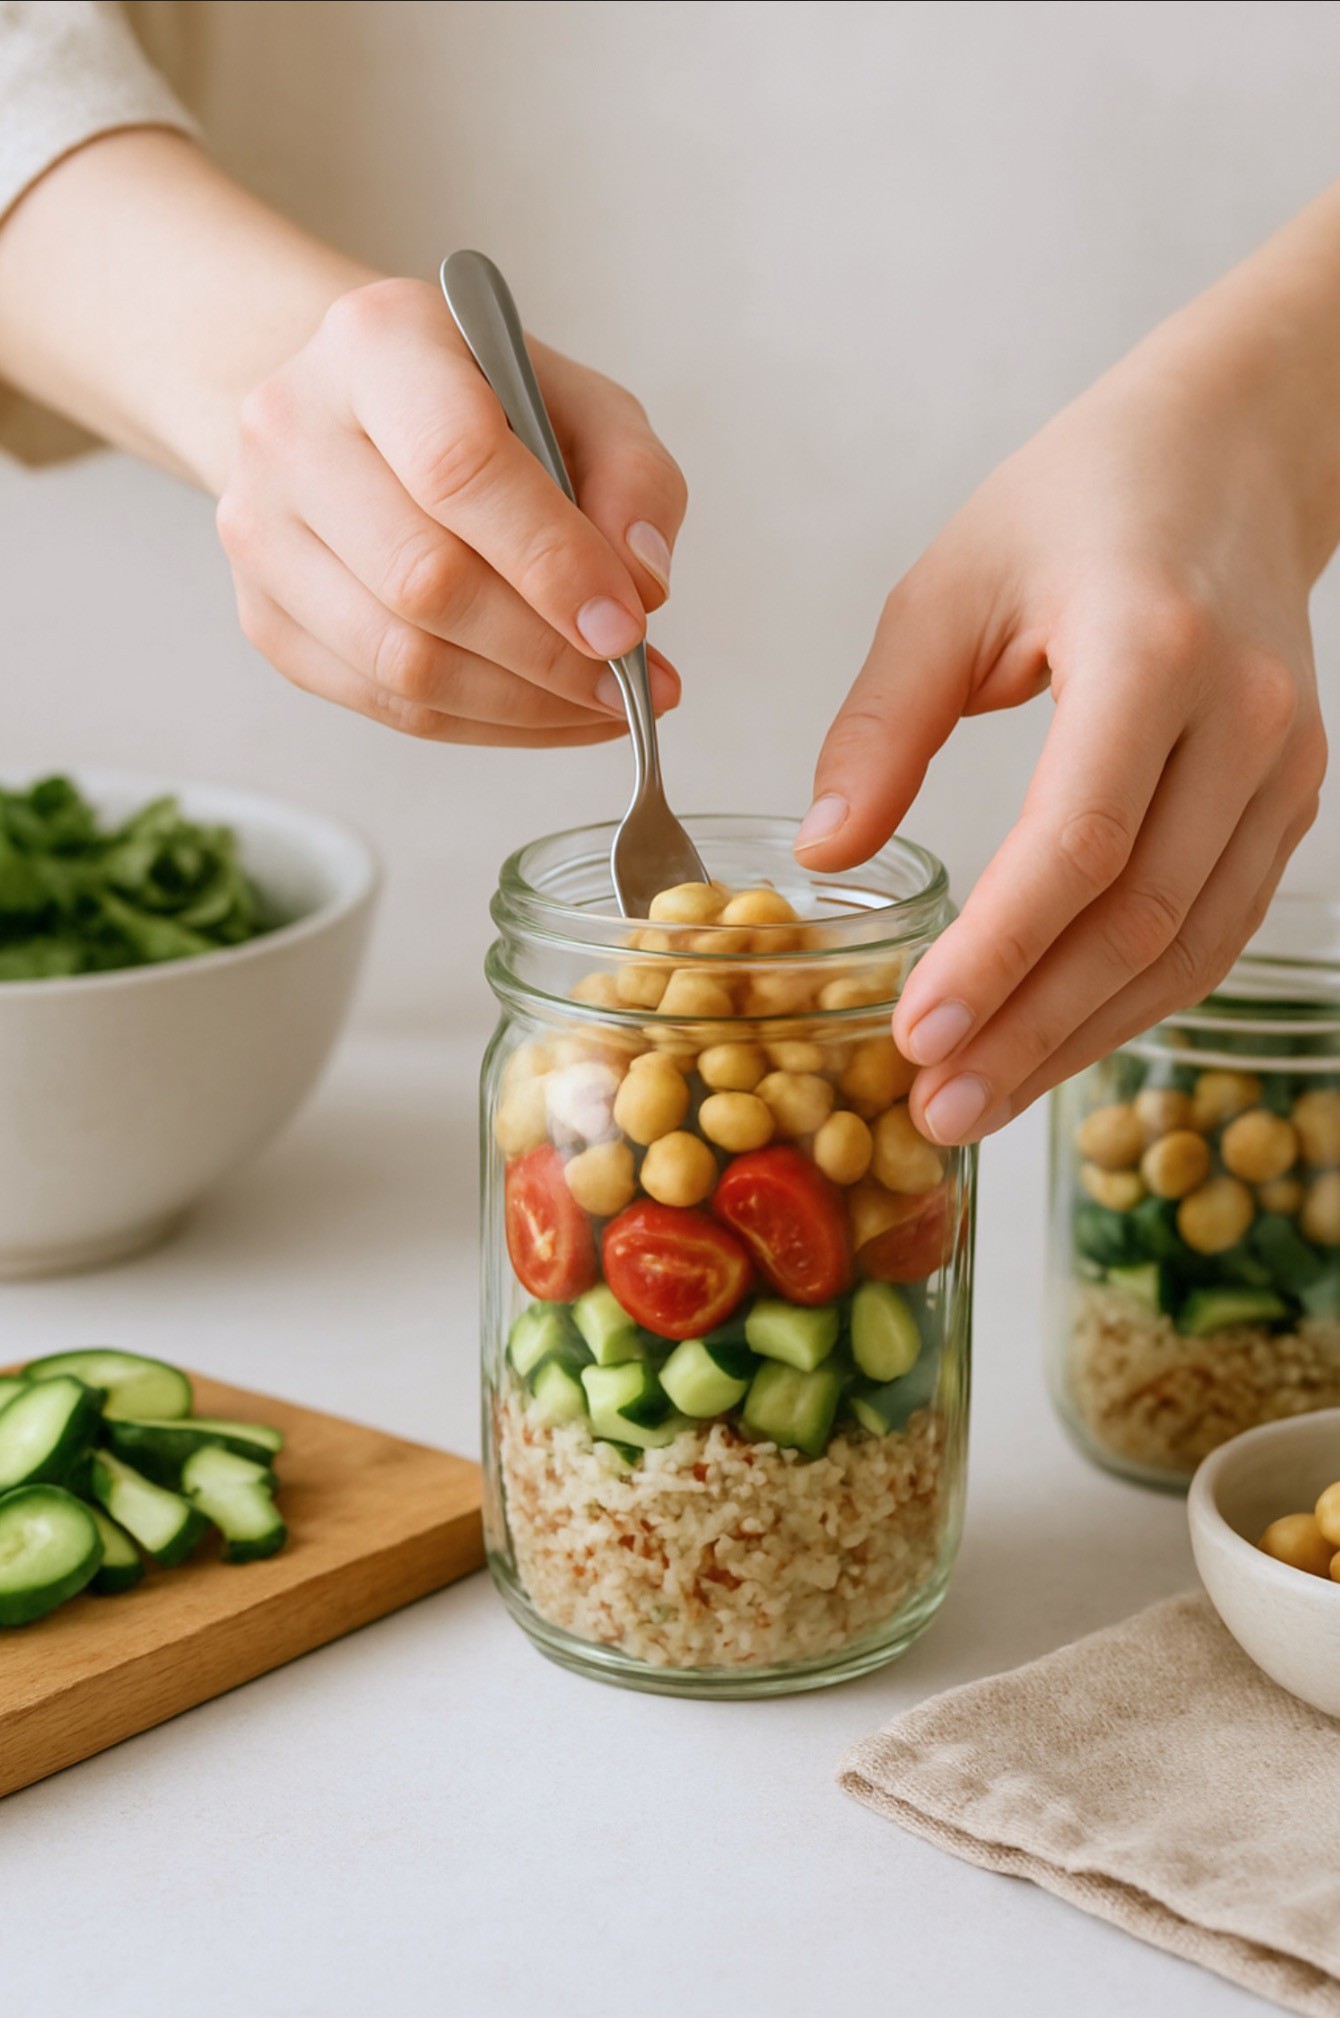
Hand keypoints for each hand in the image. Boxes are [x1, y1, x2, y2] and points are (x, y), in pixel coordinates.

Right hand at [216, 278, 685, 744]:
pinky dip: (482, 725)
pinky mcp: (263, 615)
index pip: (459, 468)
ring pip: (400, 662)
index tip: (627, 627)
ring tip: (602, 705)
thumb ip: (633, 479)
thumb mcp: (583, 402)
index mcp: (378, 344)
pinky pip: (383, 705)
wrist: (351, 414)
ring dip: (522, 706)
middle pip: (425, 581)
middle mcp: (293, 429)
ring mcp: (260, 529)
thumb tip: (640, 587)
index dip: (550, 562)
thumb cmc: (480, 405)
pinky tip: (545, 712)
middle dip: (548, 654)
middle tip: (631, 683)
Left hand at [797, 309, 1330, 1143]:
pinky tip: (1055, 1042)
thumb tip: (827, 852)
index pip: (1082, 839)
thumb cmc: (1079, 503)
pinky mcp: (1290, 797)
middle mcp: (1242, 718)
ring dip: (1082, 1038)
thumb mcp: (949, 585)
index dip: (999, 952)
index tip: (916, 1032)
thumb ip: (885, 723)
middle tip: (936, 1109)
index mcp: (1152, 649)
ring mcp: (1284, 765)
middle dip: (1031, 1029)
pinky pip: (1216, 926)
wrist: (1231, 453)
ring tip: (978, 1102)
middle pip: (1140, 917)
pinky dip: (1135, 999)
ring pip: (1190, 944)